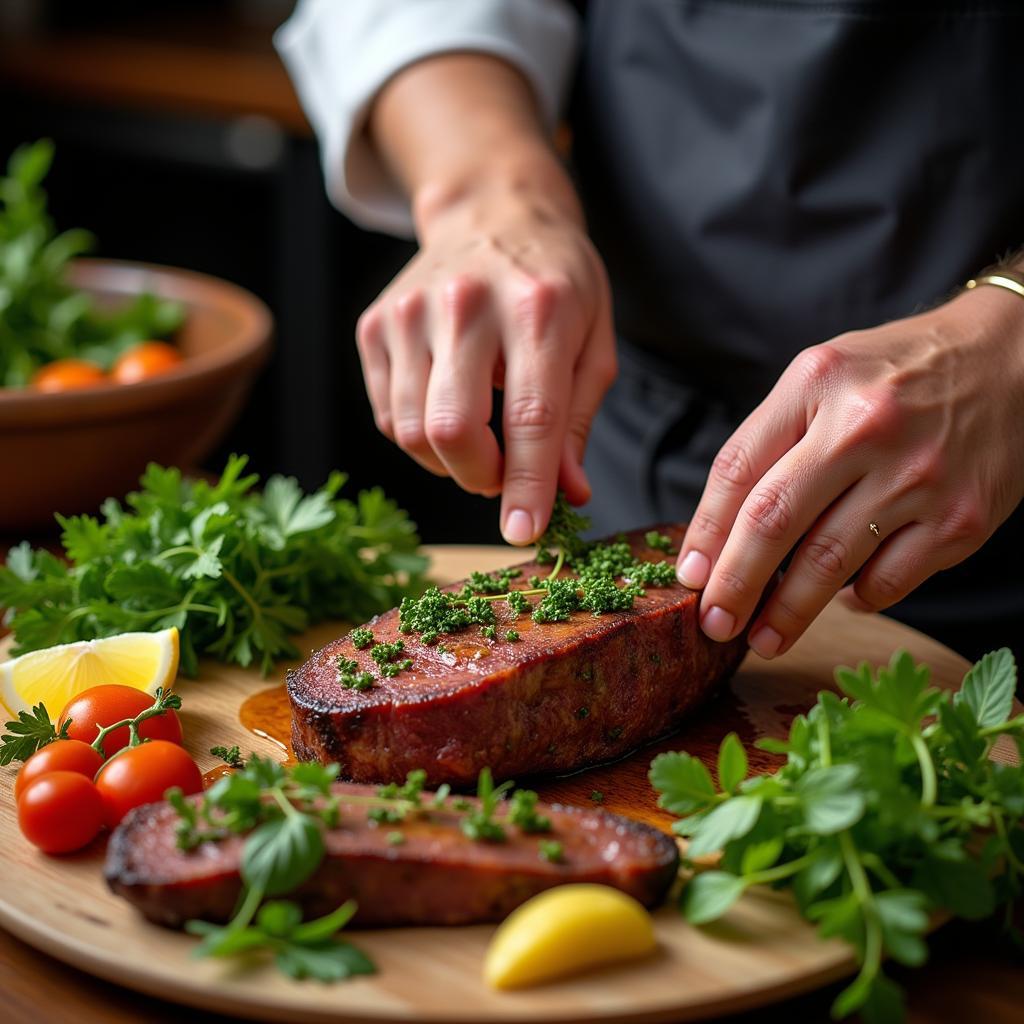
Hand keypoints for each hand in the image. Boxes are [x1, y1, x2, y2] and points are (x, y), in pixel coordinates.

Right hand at [355, 185, 614, 543]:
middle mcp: (467, 303)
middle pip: (451, 429)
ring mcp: (409, 310)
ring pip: (412, 432)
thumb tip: (567, 494)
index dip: (527, 484)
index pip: (531, 415)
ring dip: (450, 460)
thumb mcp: (594, 342)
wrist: (491, 212)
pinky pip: (389, 417)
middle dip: (480, 475)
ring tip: (481, 434)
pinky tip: (449, 405)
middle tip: (505, 472)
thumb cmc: (555, 284)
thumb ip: (577, 420)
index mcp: (539, 307)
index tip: (525, 532)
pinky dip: (420, 435)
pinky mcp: (374, 324)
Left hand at [675, 284, 1023, 656]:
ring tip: (761, 639)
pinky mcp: (960, 520)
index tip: (690, 575)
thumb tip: (722, 532)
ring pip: (828, 564)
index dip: (705, 531)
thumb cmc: (898, 375)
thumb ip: (772, 440)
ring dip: (786, 613)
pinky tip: (843, 597)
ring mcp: (917, 476)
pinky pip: (887, 582)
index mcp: (817, 384)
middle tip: (713, 623)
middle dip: (734, 583)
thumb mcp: (825, 377)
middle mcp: (864, 427)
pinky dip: (856, 599)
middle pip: (774, 521)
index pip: (738, 470)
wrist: (1011, 359)